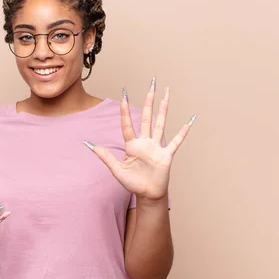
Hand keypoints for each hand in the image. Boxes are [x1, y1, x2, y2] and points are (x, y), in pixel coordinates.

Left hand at [84, 77, 195, 200]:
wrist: (147, 194)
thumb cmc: (132, 183)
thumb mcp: (116, 170)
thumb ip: (105, 157)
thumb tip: (89, 145)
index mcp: (132, 145)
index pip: (127, 124)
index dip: (125, 110)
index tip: (124, 93)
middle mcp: (145, 142)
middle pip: (146, 117)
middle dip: (148, 101)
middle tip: (151, 84)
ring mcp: (156, 147)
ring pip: (160, 123)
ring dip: (163, 109)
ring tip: (166, 94)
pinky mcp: (166, 155)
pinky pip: (175, 141)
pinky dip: (182, 133)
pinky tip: (189, 122)